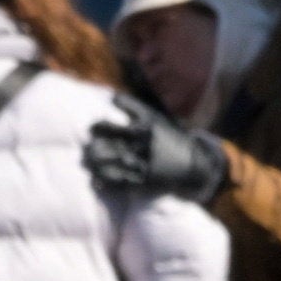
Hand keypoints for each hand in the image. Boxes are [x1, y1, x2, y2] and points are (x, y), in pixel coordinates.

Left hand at [83, 97, 227, 207]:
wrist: (193, 162)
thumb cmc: (168, 135)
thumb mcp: (155, 117)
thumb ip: (133, 107)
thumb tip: (112, 97)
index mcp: (146, 126)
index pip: (118, 125)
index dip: (100, 127)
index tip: (91, 128)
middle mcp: (145, 144)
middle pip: (114, 144)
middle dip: (96, 147)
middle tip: (87, 148)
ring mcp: (146, 162)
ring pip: (116, 163)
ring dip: (98, 164)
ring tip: (87, 162)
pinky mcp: (146, 181)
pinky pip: (123, 182)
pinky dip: (108, 183)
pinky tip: (95, 182)